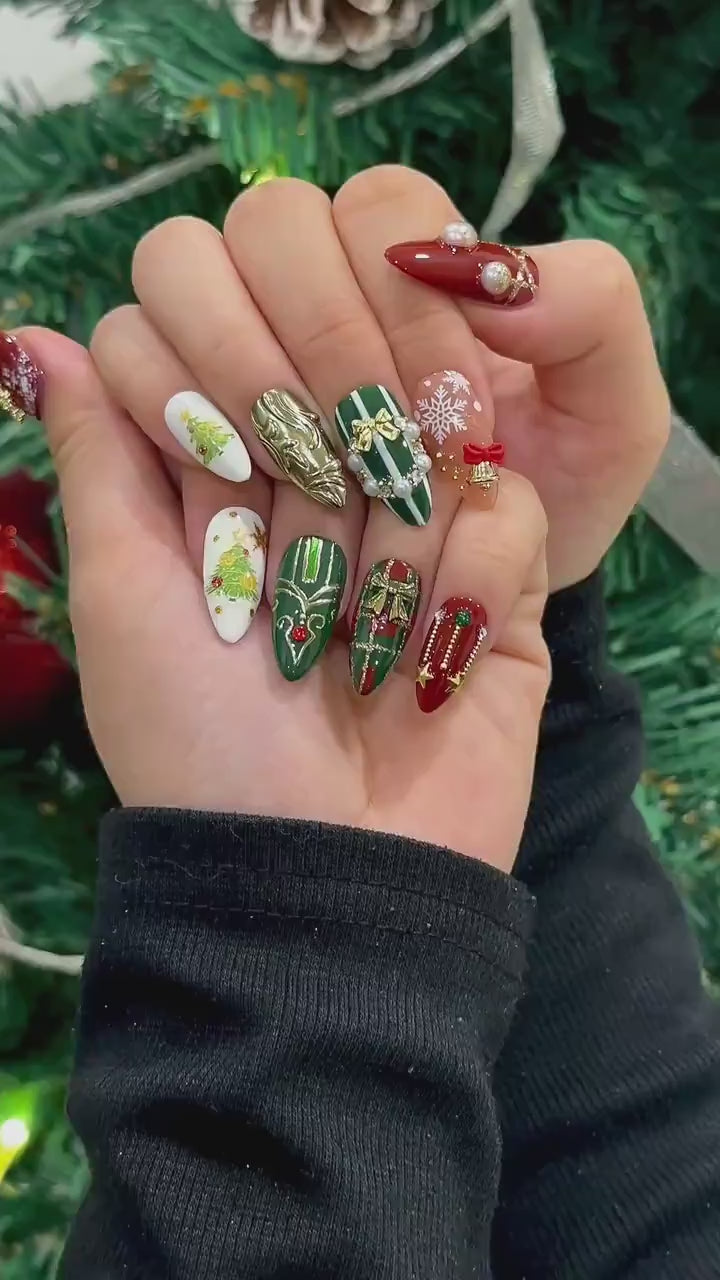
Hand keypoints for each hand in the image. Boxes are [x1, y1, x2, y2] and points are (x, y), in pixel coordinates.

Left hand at [11, 167, 666, 871]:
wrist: (323, 874)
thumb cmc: (201, 737)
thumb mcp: (121, 595)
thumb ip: (96, 458)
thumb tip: (34, 334)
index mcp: (218, 480)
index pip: (213, 340)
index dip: (214, 384)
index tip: (216, 478)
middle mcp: (318, 482)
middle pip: (331, 367)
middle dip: (308, 483)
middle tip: (288, 599)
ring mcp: (418, 519)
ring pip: (426, 426)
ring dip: (385, 548)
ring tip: (354, 652)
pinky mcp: (502, 569)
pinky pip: (509, 505)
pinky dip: (465, 581)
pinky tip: (426, 659)